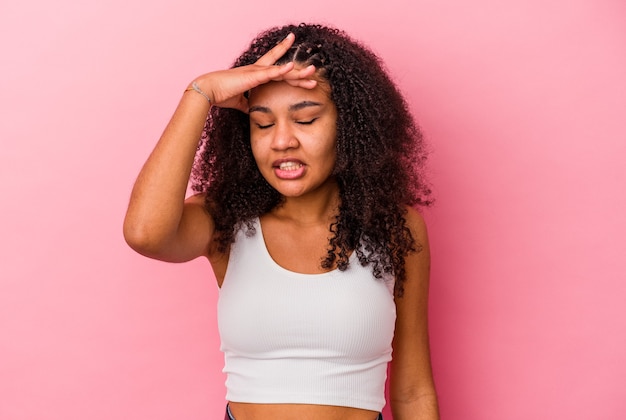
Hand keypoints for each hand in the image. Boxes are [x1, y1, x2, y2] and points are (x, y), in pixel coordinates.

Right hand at [190, 33, 317, 112]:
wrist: (208, 91)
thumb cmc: (220, 95)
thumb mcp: (238, 101)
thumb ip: (246, 104)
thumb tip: (250, 110)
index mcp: (254, 75)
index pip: (274, 65)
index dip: (284, 57)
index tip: (294, 49)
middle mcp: (257, 70)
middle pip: (283, 69)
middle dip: (299, 70)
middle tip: (314, 69)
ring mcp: (256, 72)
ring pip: (282, 71)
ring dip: (298, 72)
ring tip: (313, 70)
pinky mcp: (253, 77)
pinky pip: (271, 73)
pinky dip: (282, 70)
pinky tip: (292, 67)